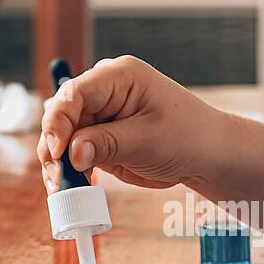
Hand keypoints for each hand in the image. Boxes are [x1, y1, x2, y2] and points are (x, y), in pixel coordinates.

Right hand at [37, 55, 226, 192]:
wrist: (208, 156)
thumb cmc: (188, 138)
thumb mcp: (148, 141)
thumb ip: (106, 144)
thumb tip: (71, 153)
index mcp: (118, 77)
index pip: (75, 93)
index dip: (58, 122)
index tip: (57, 151)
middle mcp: (104, 92)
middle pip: (63, 115)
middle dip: (54, 146)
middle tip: (56, 177)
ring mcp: (101, 116)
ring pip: (64, 137)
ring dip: (59, 162)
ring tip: (62, 187)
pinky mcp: (101, 138)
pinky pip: (75, 153)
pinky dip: (70, 170)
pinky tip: (72, 186)